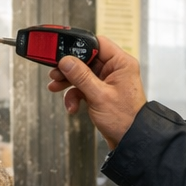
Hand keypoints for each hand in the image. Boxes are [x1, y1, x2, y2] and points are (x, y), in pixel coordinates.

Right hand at [46, 35, 146, 149]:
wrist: (130, 141)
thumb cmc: (125, 120)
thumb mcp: (99, 96)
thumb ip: (80, 76)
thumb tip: (66, 60)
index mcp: (121, 63)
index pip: (98, 43)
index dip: (80, 46)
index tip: (63, 52)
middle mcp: (115, 69)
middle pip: (86, 59)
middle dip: (69, 68)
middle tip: (56, 73)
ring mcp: (108, 81)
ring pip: (82, 73)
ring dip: (68, 82)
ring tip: (56, 87)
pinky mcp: (101, 92)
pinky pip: (83, 87)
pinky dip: (74, 95)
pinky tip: (72, 106)